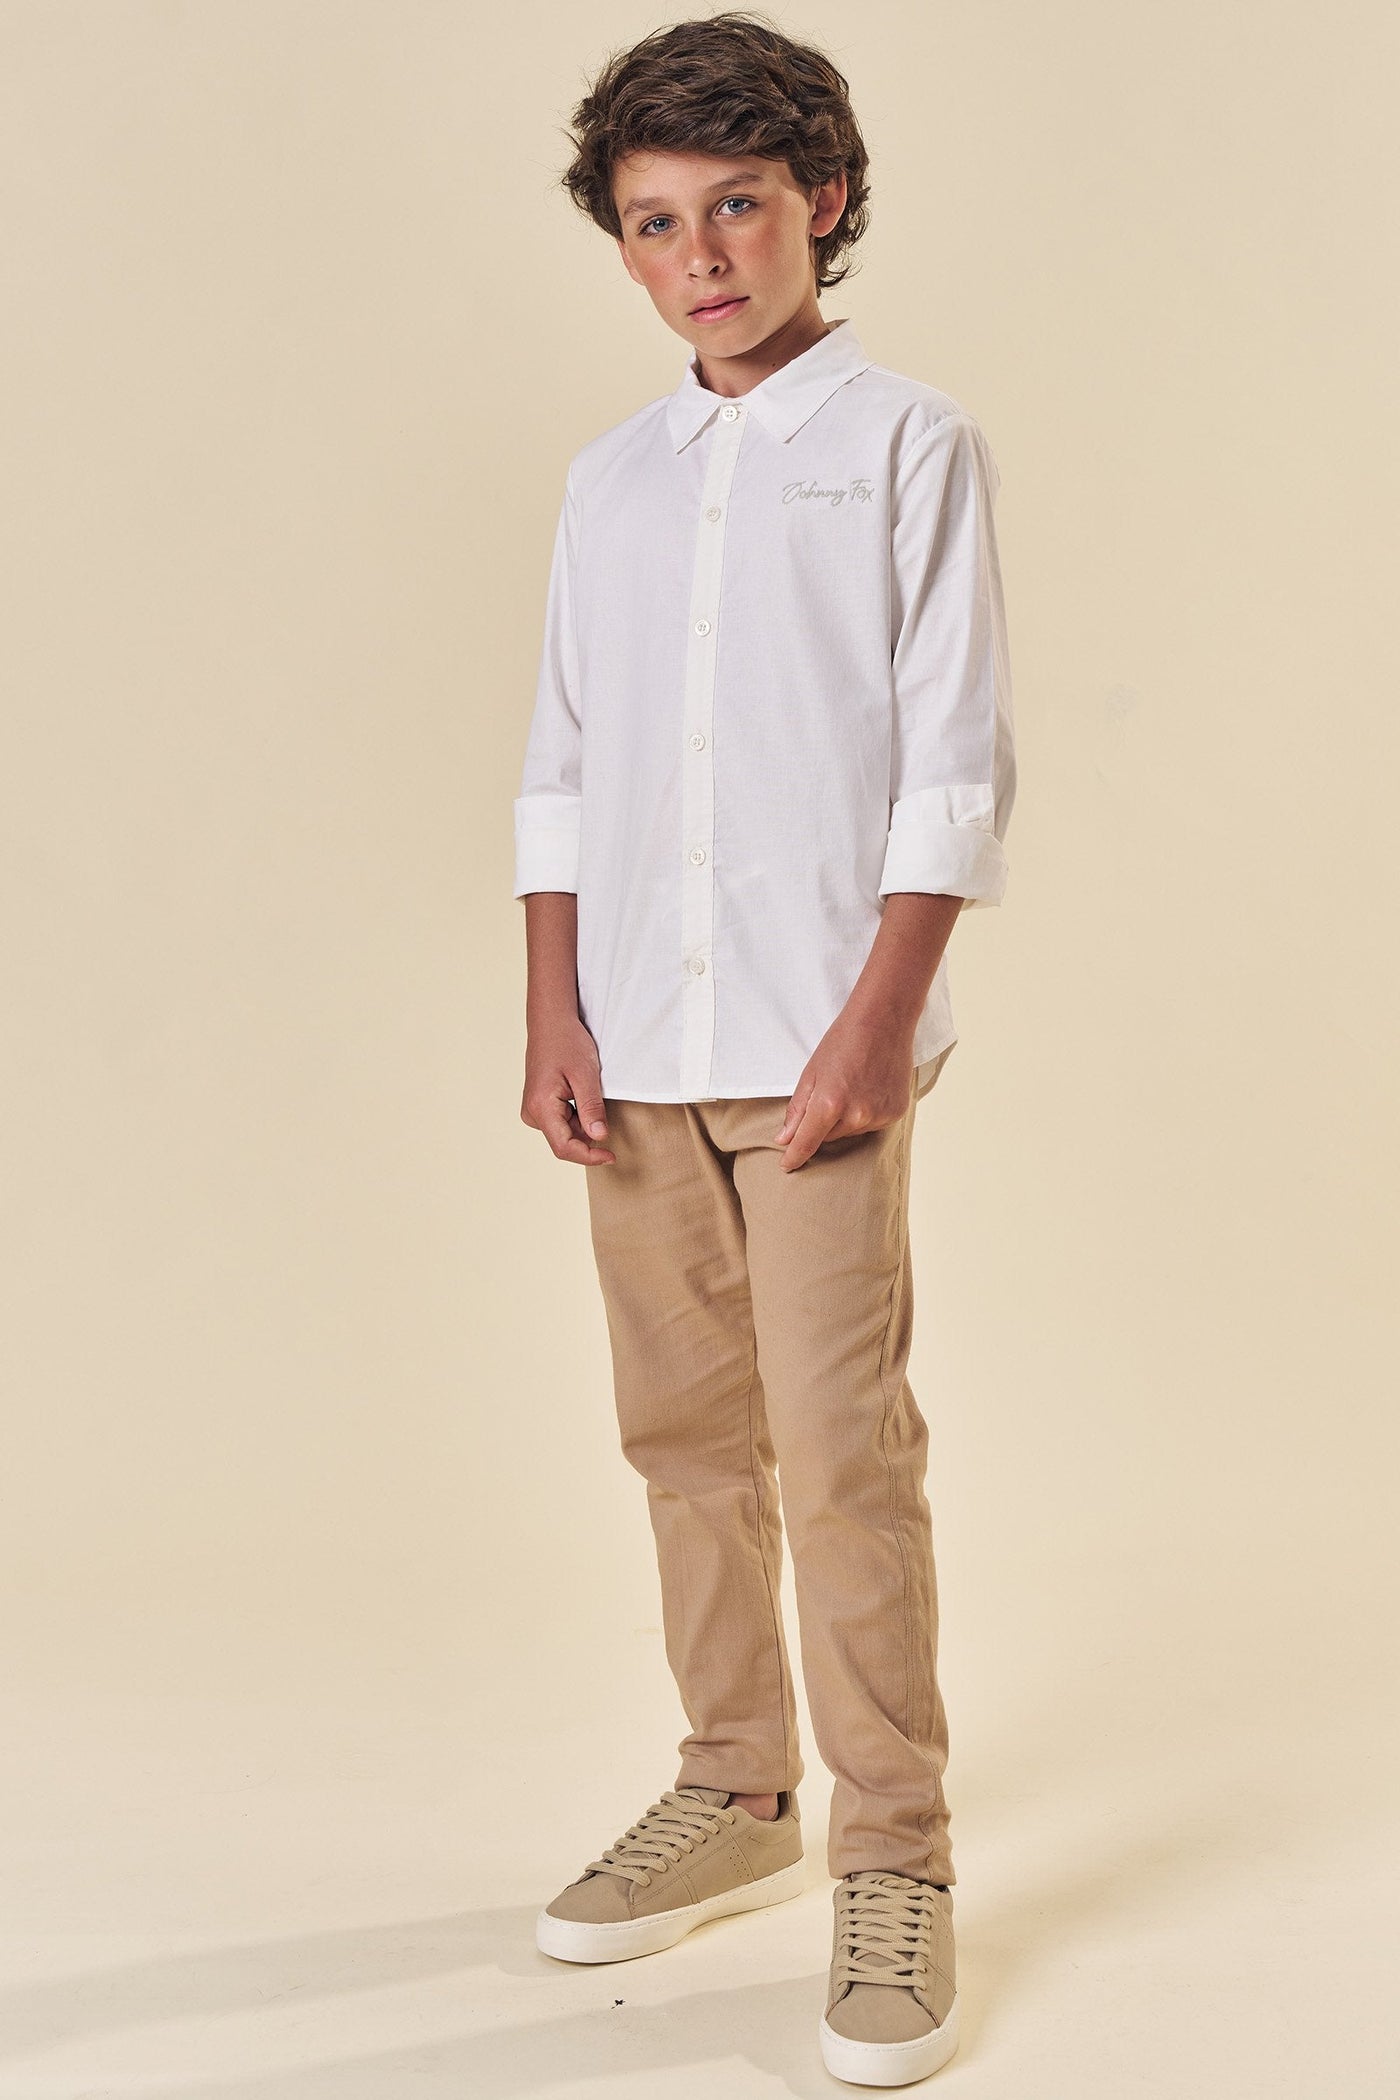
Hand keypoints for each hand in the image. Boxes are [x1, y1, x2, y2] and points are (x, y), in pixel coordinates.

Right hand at [521, 1015, 615, 1164]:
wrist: (551, 1022)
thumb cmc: (566, 1042)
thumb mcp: (586, 1075)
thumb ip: (591, 1108)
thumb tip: (599, 1137)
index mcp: (540, 1106)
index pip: (564, 1147)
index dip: (589, 1157)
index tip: (611, 1156)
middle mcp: (531, 1112)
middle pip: (564, 1142)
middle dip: (588, 1138)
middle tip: (608, 1118)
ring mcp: (533, 1110)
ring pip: (564, 1133)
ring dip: (583, 1125)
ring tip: (592, 1096)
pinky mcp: (538, 1106)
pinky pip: (561, 1123)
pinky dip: (577, 1118)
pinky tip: (583, 1096)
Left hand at [774, 1016, 915, 1171]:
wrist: (884, 1021)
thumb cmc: (843, 1041)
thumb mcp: (811, 1072)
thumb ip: (797, 1109)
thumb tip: (785, 1139)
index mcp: (829, 1104)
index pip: (807, 1143)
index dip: (794, 1157)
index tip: (787, 1166)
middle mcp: (856, 1115)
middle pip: (830, 1137)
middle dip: (824, 1124)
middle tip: (830, 1093)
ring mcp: (879, 1116)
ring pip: (852, 1131)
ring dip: (846, 1118)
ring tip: (852, 1085)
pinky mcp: (895, 1113)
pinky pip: (873, 1124)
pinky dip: (866, 1113)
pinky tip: (868, 1089)